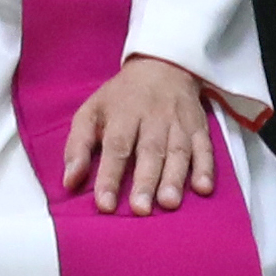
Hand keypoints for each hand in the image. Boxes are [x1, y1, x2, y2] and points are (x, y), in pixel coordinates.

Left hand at [61, 56, 218, 214]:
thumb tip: (69, 182)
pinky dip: (206, 167)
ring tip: (169, 203)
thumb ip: (77, 146)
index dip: (110, 176)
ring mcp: (178, 122)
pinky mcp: (199, 127)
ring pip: (178, 151)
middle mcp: (152, 118)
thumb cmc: (121, 98)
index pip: (115, 146)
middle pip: (149, 151)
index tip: (105, 205)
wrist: (162, 65)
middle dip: (145, 181)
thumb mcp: (91, 111)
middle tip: (140, 210)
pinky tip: (203, 188)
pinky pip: (205, 147)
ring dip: (175, 178)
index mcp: (122, 114)